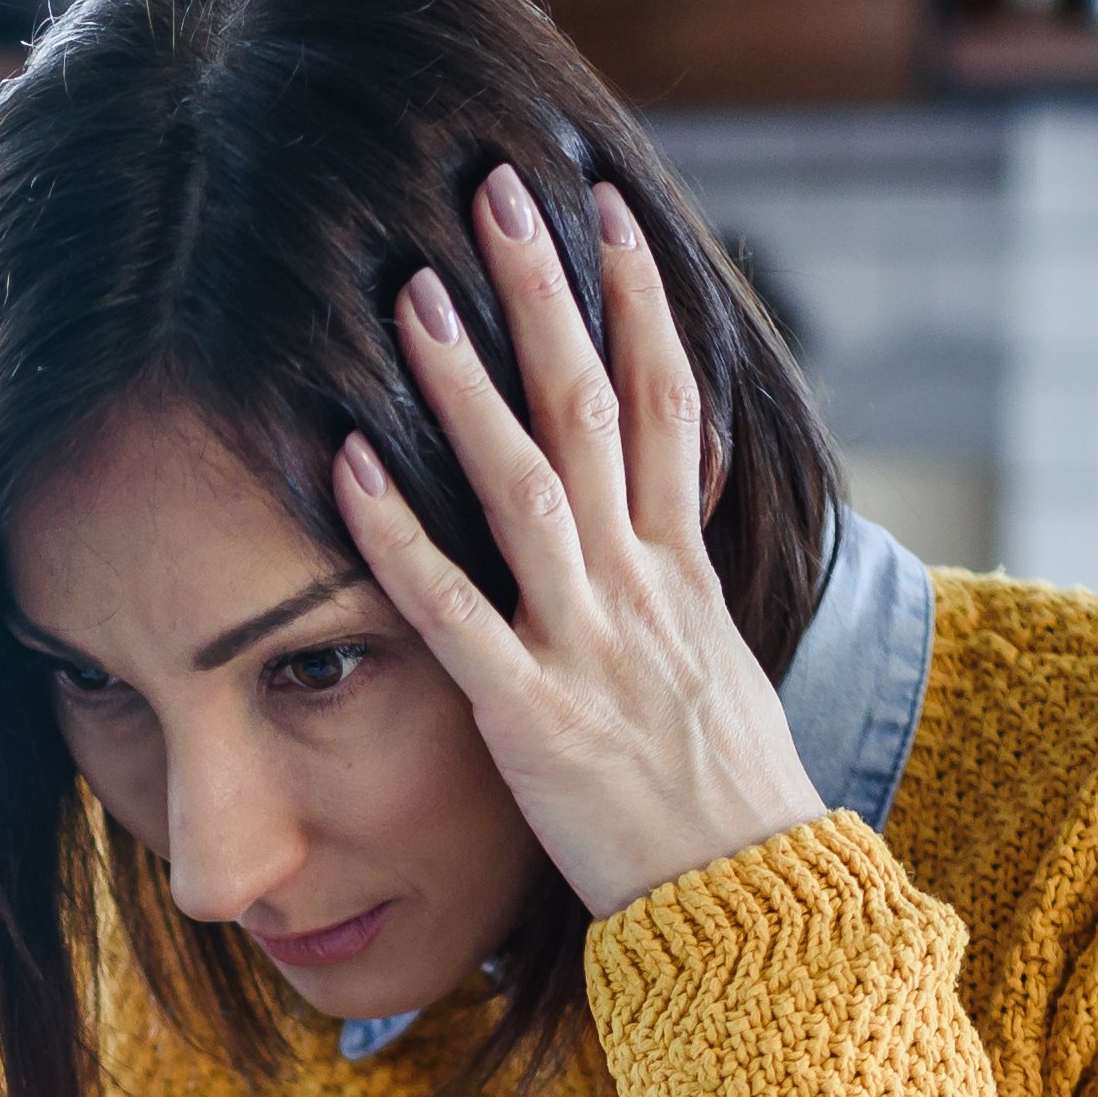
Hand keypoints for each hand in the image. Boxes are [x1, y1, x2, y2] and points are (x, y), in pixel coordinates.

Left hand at [336, 169, 820, 920]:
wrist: (753, 907)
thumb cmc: (727, 807)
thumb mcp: (723, 673)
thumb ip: (684, 588)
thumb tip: (674, 519)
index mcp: (685, 573)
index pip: (667, 402)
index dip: (637, 298)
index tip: (600, 209)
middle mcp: (641, 588)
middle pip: (595, 407)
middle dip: (545, 293)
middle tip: (494, 189)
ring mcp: (588, 646)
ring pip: (524, 485)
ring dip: (464, 383)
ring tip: (411, 291)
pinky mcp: (532, 716)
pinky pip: (453, 610)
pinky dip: (396, 532)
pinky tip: (344, 463)